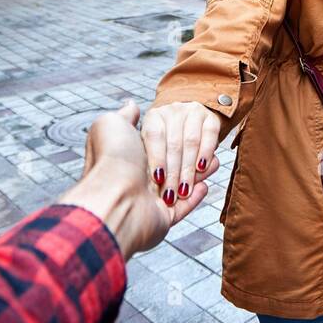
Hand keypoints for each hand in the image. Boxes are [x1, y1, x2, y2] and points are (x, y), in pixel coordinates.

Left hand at [58, 102, 214, 258]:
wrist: (114, 198)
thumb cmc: (111, 158)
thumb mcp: (111, 125)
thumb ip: (125, 115)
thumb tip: (131, 104)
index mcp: (131, 154)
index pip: (160, 142)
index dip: (172, 140)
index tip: (183, 134)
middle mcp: (140, 176)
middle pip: (175, 161)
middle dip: (187, 159)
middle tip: (199, 152)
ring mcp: (153, 198)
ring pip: (183, 182)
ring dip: (196, 174)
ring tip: (211, 166)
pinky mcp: (165, 217)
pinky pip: (186, 206)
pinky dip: (197, 195)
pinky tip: (205, 185)